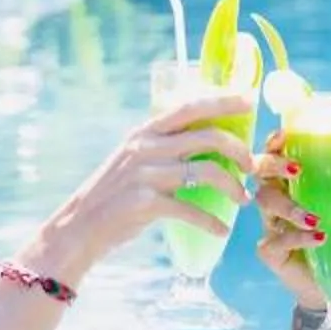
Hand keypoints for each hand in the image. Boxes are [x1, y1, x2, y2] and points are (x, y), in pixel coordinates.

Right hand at [33, 89, 255, 276]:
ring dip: (232, 186)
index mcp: (145, 133)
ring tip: (243, 199)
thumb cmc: (114, 196)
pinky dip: (212, 222)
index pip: (189, 106)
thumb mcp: (135, 161)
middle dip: (239, 149)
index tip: (248, 99)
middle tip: (252, 166)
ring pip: (206, 171)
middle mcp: (145, 147)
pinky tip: (221, 230)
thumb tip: (207, 143)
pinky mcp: (145, 203)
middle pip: (207, 136)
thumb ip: (164, 149)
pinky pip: (191, 209)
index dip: (222, 100)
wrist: (78, 228)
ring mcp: (145, 174)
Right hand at [248, 131, 328, 305]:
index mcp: (291, 185)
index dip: (274, 145)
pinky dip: (298, 237)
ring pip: (266, 204)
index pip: (275, 157)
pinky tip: (319, 238)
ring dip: (290, 207)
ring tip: (315, 218)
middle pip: (260, 174)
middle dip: (273, 166)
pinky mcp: (269, 252)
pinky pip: (276, 240)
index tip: (285, 136)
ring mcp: (269, 226)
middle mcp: (275, 201)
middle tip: (297, 169)